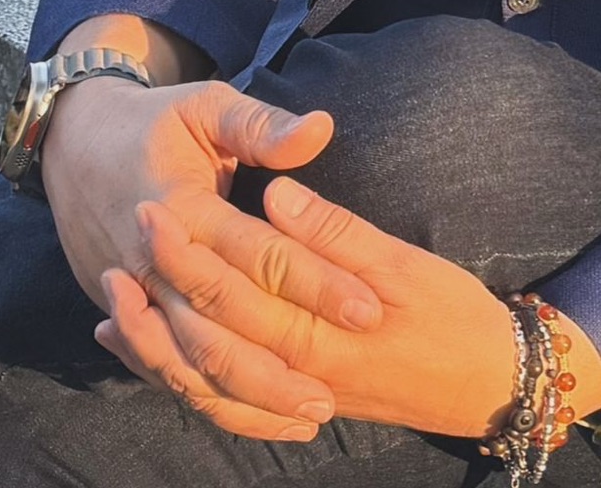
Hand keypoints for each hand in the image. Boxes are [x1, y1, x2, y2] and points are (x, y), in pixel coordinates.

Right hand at [43, 74, 380, 440]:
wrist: (73, 148)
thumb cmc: (155, 124)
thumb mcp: (206, 106)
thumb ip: (261, 124)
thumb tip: (321, 130)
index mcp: (181, 208)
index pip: (258, 256)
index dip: (314, 283)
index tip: (367, 307)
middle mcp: (155, 265)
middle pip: (222, 328)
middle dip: (282, 363)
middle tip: (337, 389)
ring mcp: (138, 297)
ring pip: (192, 364)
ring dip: (248, 397)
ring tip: (307, 416)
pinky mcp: (131, 316)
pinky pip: (168, 371)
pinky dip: (210, 400)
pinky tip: (256, 417)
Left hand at [105, 177, 600, 440]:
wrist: (488, 381)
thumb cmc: (453, 312)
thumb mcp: (405, 262)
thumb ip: (336, 231)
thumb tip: (275, 195)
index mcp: (321, 330)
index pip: (238, 289)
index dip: (192, 249)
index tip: (158, 206)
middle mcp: (297, 371)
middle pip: (208, 334)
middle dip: (163, 286)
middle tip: (130, 234)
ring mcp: (295, 394)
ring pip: (204, 382)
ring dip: (154, 347)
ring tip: (112, 307)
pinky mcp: (300, 403)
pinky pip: (226, 406)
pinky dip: (183, 383)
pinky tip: (154, 359)